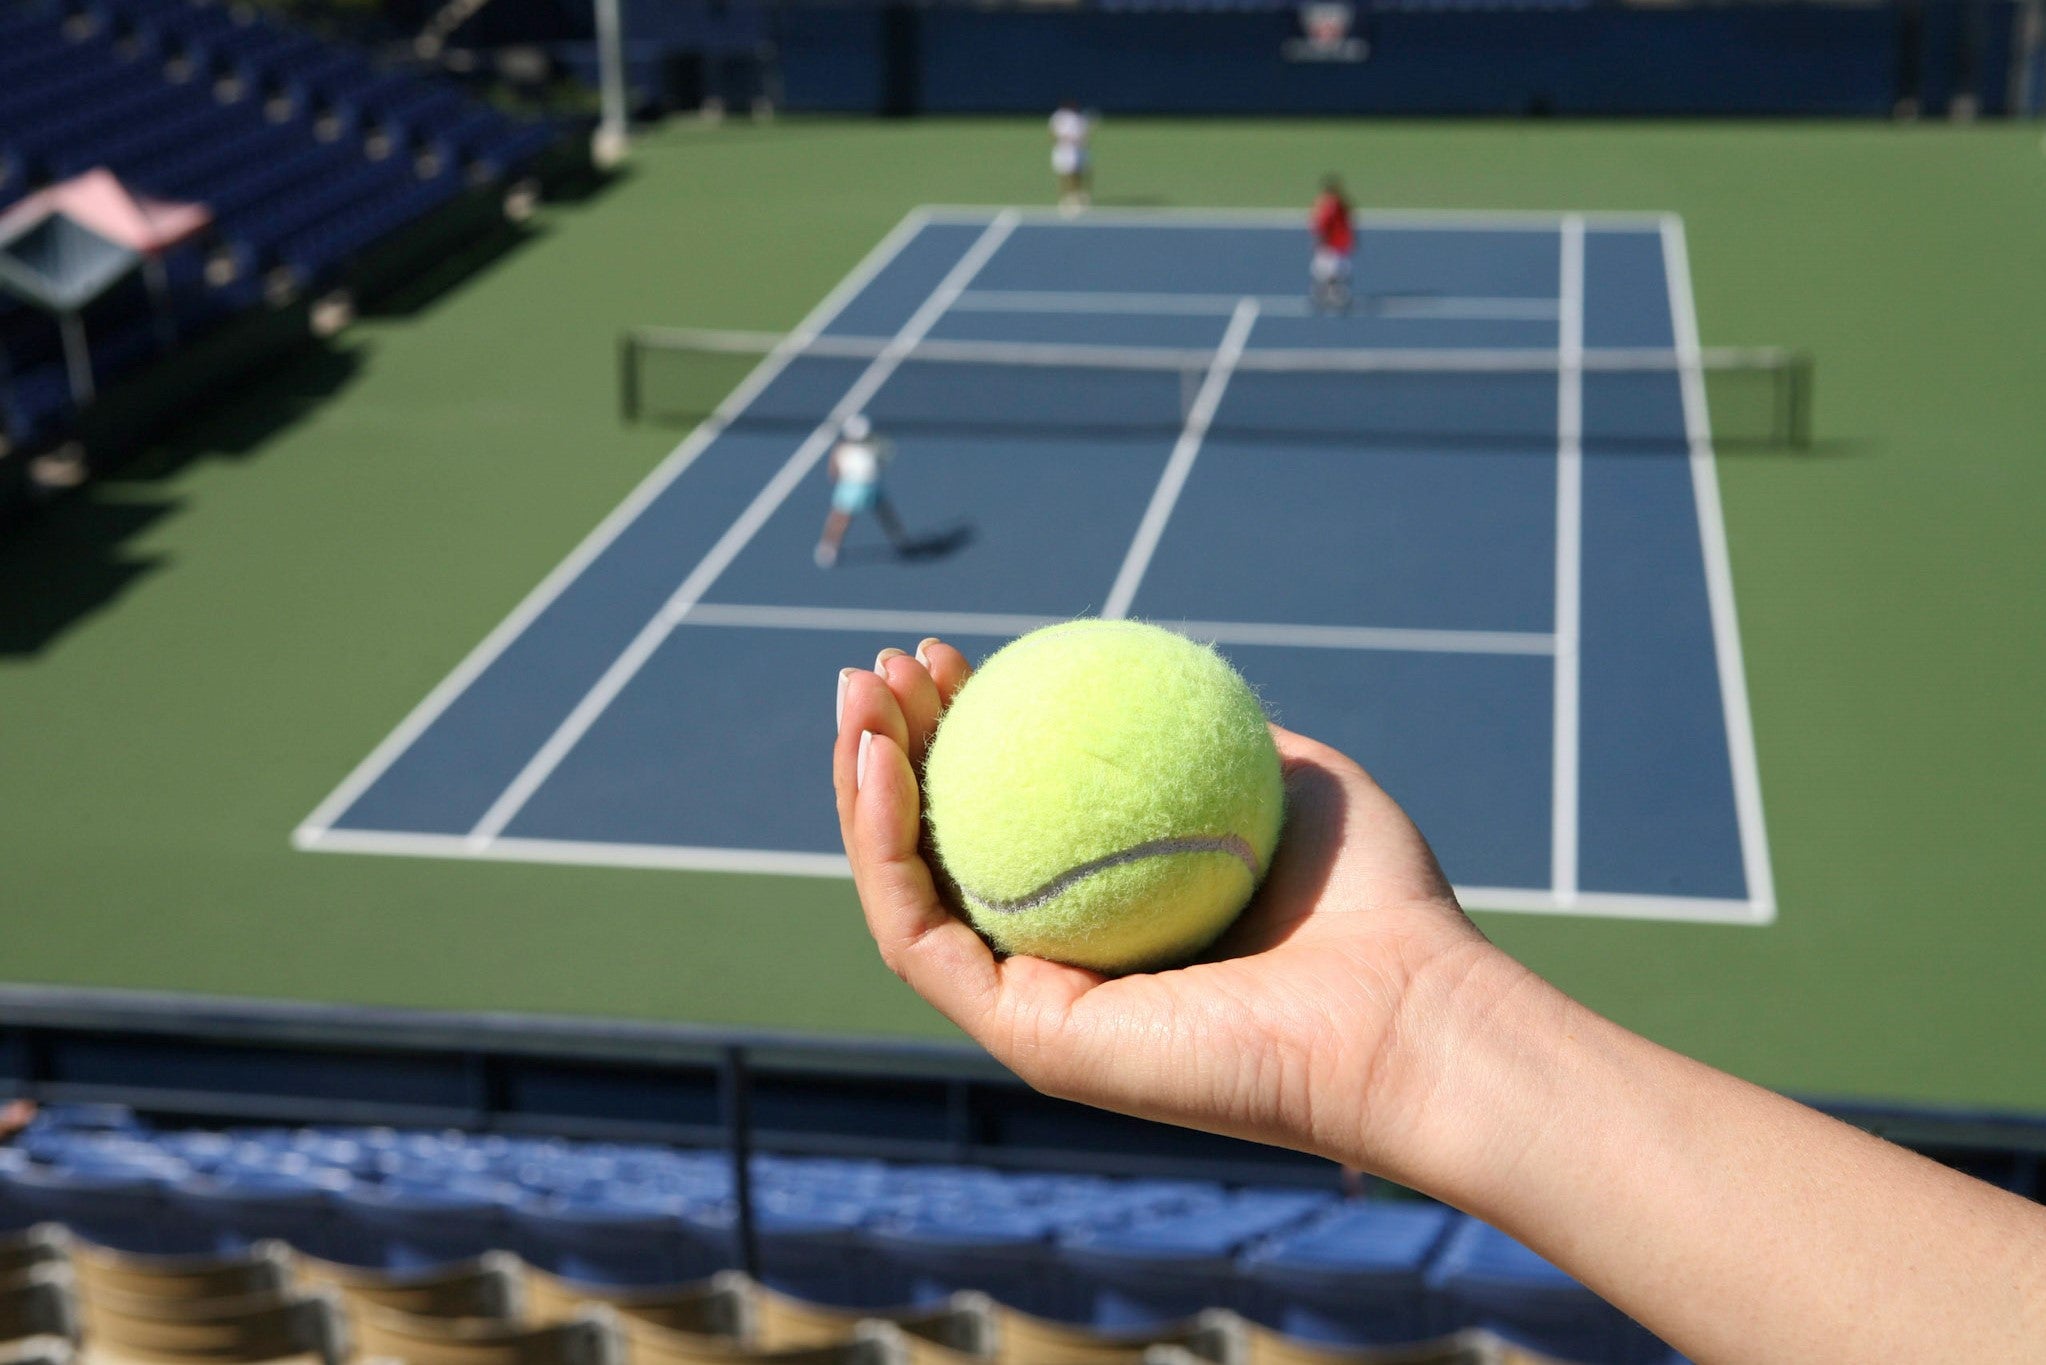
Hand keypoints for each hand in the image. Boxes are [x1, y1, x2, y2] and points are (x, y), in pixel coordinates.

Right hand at [832, 639, 1515, 1178]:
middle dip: (896, 750)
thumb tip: (1152, 678)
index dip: (965, 732)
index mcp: (1117, 913)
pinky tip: (882, 760)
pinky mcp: (1031, 1039)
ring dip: (863, 790)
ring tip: (858, 693)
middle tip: (888, 665)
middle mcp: (1068, 963)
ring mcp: (1042, 1007)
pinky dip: (884, 847)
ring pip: (913, 892)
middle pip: (946, 851)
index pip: (1011, 817)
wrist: (1407, 1007)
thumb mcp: (1294, 774)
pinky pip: (924, 935)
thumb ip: (1216, 735)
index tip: (955, 654)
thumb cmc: (1376, 899)